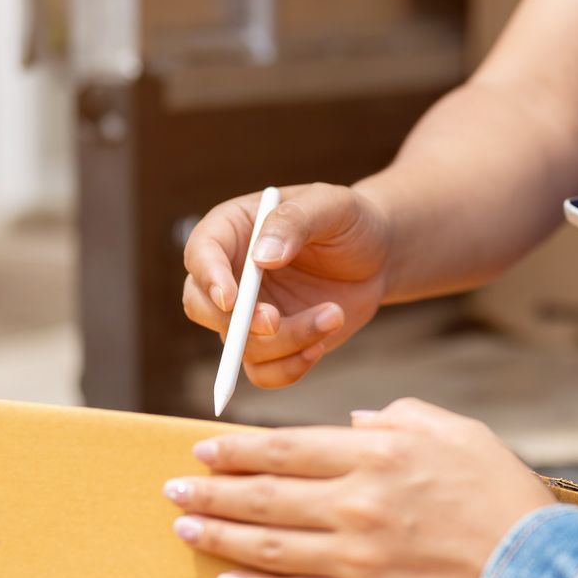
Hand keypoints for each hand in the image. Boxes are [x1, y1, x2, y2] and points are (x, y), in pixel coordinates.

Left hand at [166, 400, 555, 577]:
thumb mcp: (462, 434)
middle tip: (174, 487)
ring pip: (268, 545)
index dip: (238, 449)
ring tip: (184, 526)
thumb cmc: (506, 498)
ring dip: (219, 534)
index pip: (286, 448)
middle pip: (264, 495)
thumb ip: (403, 418)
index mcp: (378, 456)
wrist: (540, 576)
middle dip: (212, 490)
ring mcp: (357, 560)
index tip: (203, 449)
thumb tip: (354, 425)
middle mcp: (357, 505)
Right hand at [182, 183, 395, 388]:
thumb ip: (295, 221)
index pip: (201, 253)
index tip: (231, 299)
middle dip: (236, 322)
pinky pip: (262, 373)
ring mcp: (247, 314)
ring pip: (239, 346)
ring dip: (286, 342)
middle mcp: (230, 274)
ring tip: (335, 315)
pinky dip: (289, 369)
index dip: (208, 278)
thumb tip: (262, 258)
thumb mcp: (332, 205)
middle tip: (275, 321)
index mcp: (232, 230)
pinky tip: (320, 345)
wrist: (377, 257)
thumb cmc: (350, 222)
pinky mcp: (271, 344)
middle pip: (200, 307)